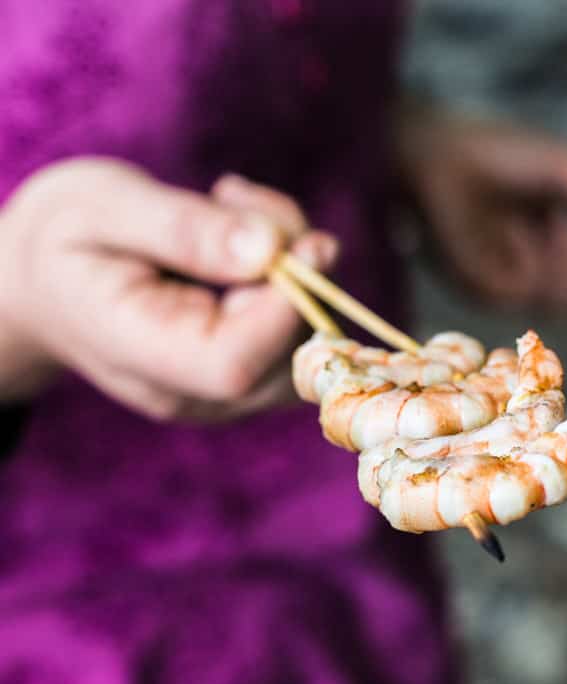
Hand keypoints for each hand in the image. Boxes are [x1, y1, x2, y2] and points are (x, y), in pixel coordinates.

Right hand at [0, 158, 336, 419]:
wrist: (47, 281)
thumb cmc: (66, 238)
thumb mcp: (104, 207)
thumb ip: (184, 230)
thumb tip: (270, 249)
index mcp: (139, 356)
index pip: (233, 364)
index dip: (284, 310)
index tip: (309, 243)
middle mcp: (190, 391)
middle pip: (286, 356)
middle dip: (294, 270)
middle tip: (234, 198)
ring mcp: (221, 390)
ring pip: (304, 343)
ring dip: (294, 266)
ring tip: (226, 207)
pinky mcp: (244, 369)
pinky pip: (296, 331)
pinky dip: (290, 275)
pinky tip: (241, 236)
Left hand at [397, 111, 566, 310]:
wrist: (438, 154)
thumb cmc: (494, 152)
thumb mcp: (563, 168)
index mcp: (547, 237)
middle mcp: (526, 263)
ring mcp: (504, 278)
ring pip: (563, 302)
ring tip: (561, 224)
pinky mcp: (481, 285)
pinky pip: (531, 295)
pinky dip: (546, 267)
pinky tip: (535, 232)